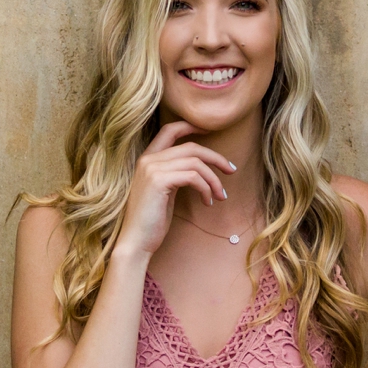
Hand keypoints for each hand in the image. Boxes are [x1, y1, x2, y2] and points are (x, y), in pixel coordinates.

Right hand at [114, 121, 239, 258]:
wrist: (136, 241)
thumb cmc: (152, 220)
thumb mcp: (164, 191)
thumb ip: (175, 174)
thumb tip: (201, 169)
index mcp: (147, 158)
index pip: (170, 130)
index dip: (191, 126)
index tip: (211, 131)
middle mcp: (148, 159)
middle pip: (191, 147)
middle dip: (215, 157)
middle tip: (232, 170)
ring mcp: (152, 168)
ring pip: (195, 162)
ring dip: (214, 179)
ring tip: (221, 196)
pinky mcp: (159, 181)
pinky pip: (193, 177)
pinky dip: (206, 188)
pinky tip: (208, 202)